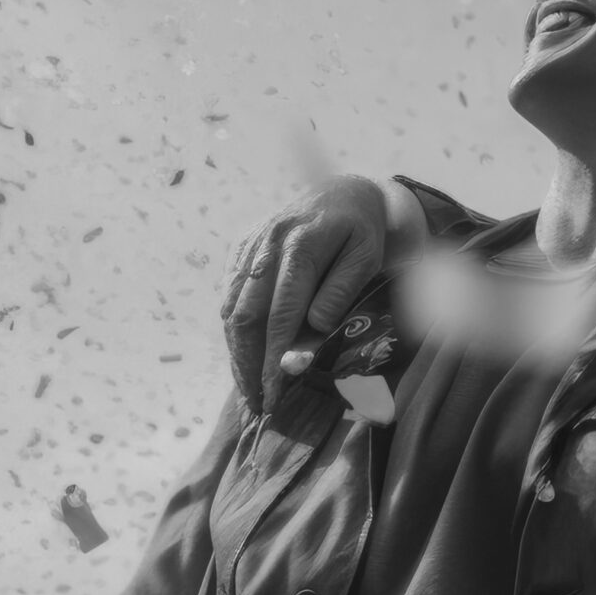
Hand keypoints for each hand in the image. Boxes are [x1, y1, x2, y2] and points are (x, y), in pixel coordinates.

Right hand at [220, 174, 393, 411]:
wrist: (342, 193)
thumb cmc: (362, 232)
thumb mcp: (366, 258)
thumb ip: (340, 292)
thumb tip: (313, 328)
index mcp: (301, 244)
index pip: (280, 312)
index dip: (274, 356)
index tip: (275, 391)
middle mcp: (267, 242)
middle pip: (246, 314)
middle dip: (248, 363)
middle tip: (257, 401)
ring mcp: (249, 245)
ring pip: (231, 308)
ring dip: (236, 353)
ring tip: (248, 388)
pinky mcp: (240, 248)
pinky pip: (229, 294)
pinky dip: (232, 330)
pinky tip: (243, 355)